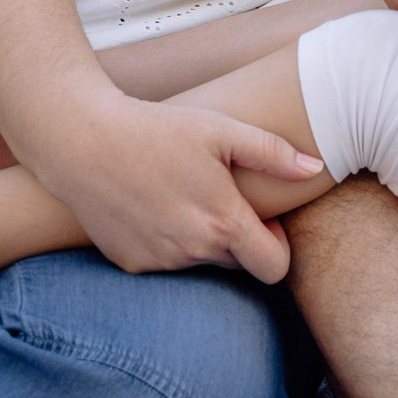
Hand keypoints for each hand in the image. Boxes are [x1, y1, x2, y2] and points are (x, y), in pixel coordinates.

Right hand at [30, 94, 324, 284]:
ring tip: (182, 196)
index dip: (277, 247)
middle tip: (220, 199)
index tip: (263, 221)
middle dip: (239, 240)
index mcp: (223, 223)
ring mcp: (160, 262)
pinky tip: (153, 206)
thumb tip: (315, 168)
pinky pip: (165, 263)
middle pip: (238, 264)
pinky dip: (167, 242)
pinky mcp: (131, 263)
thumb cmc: (157, 129)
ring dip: (202, 241)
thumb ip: (273, 153)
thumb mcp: (221, 130)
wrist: (82, 142)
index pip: (274, 268)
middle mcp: (192, 251)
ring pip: (200, 263)